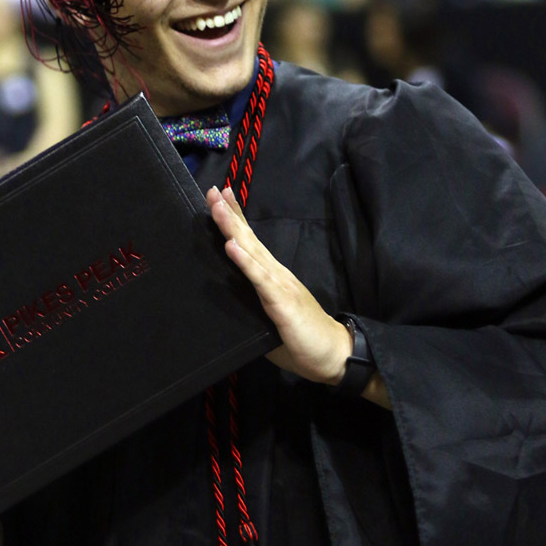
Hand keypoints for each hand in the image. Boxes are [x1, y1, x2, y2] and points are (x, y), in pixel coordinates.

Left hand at [206, 186, 351, 384]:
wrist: (333, 354)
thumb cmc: (301, 340)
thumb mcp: (269, 320)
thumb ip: (253, 308)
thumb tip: (230, 305)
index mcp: (272, 277)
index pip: (251, 243)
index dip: (236, 219)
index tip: (220, 197)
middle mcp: (276, 274)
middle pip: (248, 238)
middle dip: (229, 214)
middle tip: (212, 191)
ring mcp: (279, 284)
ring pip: (252, 251)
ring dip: (233, 229)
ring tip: (218, 208)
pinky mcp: (281, 300)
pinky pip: (259, 279)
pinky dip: (244, 261)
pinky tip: (232, 247)